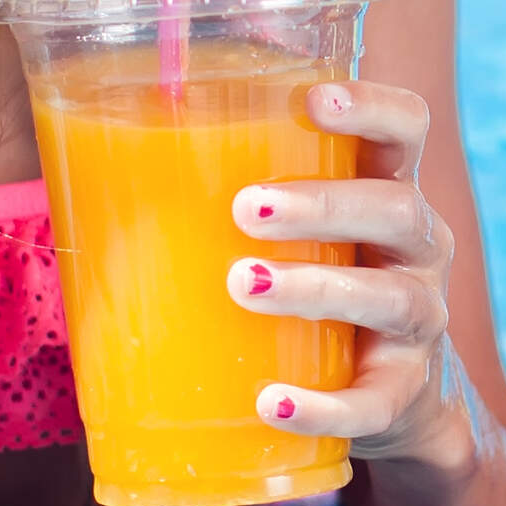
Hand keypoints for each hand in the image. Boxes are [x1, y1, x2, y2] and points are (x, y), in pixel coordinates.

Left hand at [227, 79, 474, 466]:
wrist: (389, 397)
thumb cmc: (319, 286)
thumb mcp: (299, 235)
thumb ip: (234, 195)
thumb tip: (85, 162)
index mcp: (390, 189)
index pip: (406, 128)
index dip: (371, 107)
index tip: (314, 100)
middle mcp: (419, 248)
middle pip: (395, 209)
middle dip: (322, 205)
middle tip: (247, 207)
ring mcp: (420, 322)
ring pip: (388, 298)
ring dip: (315, 288)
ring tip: (245, 284)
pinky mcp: (403, 393)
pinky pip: (374, 404)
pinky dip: (325, 405)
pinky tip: (273, 402)